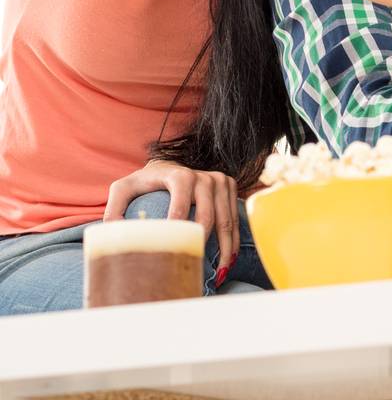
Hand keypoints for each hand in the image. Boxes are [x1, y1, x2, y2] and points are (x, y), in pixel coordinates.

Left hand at [105, 161, 239, 279]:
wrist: (170, 165)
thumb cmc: (145, 182)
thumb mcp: (123, 189)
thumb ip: (114, 208)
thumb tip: (110, 234)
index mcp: (179, 175)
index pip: (182, 202)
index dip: (182, 226)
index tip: (178, 249)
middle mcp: (204, 177)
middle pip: (209, 215)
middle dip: (206, 243)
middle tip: (201, 266)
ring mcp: (220, 181)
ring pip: (228, 219)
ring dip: (226, 248)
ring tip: (221, 271)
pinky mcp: (230, 188)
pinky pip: (235, 218)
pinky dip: (233, 240)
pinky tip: (229, 259)